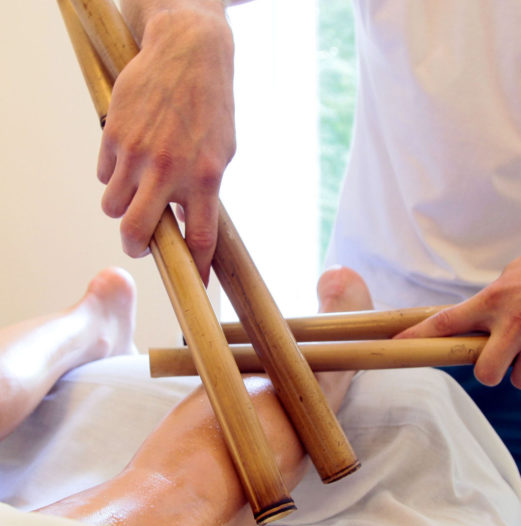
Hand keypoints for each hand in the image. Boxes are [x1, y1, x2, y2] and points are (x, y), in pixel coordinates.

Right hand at [98, 9, 234, 281]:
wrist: (188, 54)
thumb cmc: (211, 106)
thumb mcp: (223, 152)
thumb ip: (206, 189)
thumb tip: (186, 224)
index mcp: (207, 178)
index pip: (199, 239)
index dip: (195, 269)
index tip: (196, 284)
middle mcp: (169, 170)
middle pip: (136, 233)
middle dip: (136, 247)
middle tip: (141, 243)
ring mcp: (137, 153)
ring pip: (113, 207)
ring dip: (122, 208)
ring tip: (138, 192)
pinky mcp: (113, 135)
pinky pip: (104, 175)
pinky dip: (114, 176)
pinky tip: (131, 159)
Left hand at [396, 205, 520, 388]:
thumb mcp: (513, 276)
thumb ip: (493, 304)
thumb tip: (475, 329)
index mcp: (494, 299)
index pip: (447, 322)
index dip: (418, 337)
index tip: (396, 345)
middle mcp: (516, 321)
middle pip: (487, 374)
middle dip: (492, 373)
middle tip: (502, 361)